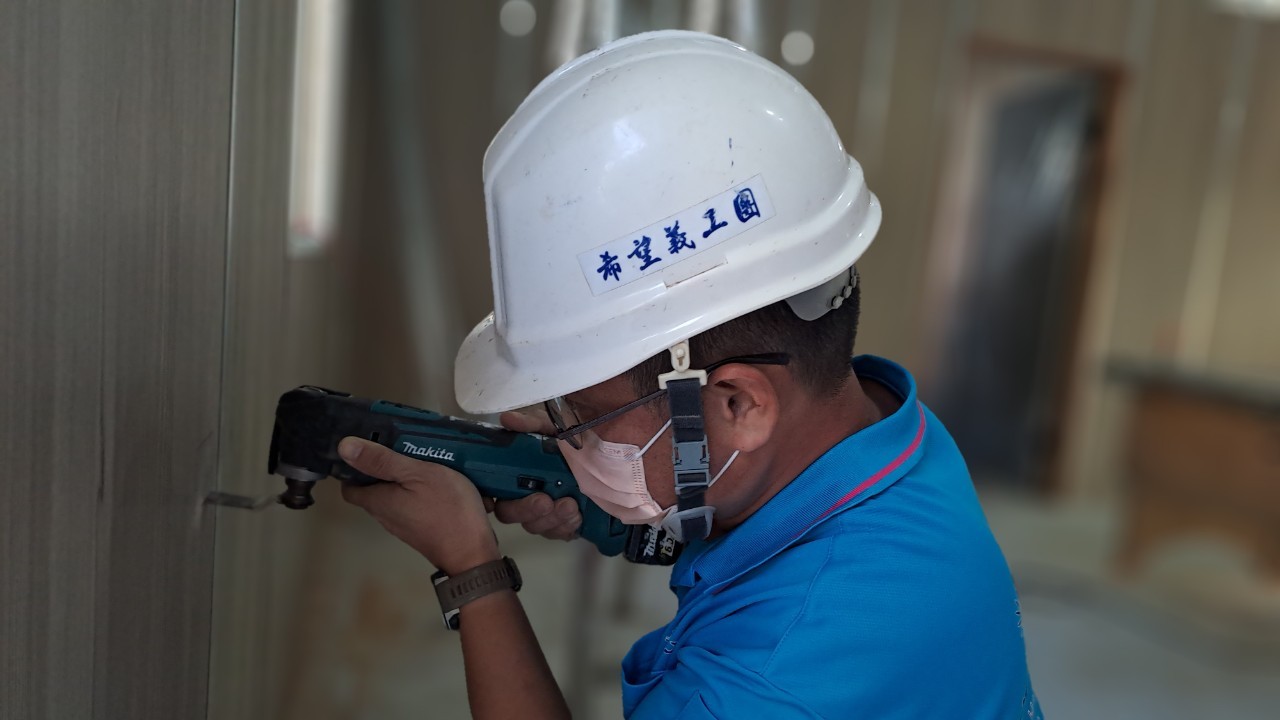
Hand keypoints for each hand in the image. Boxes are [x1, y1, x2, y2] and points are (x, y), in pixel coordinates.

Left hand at [339, 437, 499, 574]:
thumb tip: (344, 447)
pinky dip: (426, 492)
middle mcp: (386, 516)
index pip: (350, 487)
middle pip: (376, 489)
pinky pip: (418, 506)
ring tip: (429, 458)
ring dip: (409, 478)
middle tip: (405, 445)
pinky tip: (446, 480)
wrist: (473, 553)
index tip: (369, 448)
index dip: (354, 468)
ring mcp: (406, 525)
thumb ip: (382, 460)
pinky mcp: (424, 529)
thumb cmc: (445, 510)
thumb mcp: (416, 474)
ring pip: (399, 496)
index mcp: (378, 501)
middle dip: (386, 467)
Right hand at [487, 410, 582, 540]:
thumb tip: (508, 420)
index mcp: (515, 473)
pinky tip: (577, 515)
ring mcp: (544, 514)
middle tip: (544, 501)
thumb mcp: (553, 427)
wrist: (609, 456)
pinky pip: (559, 533)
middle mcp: (524, 496)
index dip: (489, 498)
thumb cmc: (573, 441)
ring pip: (536, 526)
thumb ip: (531, 424)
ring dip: (551, 518)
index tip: (501, 495)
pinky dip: (567, 526)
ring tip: (569, 505)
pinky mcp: (564, 524)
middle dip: (526, 510)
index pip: (494, 490)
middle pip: (510, 513)